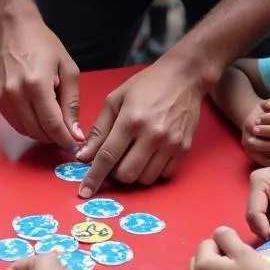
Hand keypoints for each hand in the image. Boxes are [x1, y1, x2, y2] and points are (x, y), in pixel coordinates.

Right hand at [0, 14, 81, 149]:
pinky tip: (37, 115)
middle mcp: (16, 93)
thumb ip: (72, 103)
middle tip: (66, 132)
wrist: (13, 28)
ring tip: (53, 122)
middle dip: (54, 137)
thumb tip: (76, 133)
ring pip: (24, 130)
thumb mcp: (68, 69)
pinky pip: (14, 122)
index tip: (75, 143)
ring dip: (41, 133)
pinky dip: (28, 125)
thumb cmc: (44, 44)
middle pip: (37, 131)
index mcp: (37, 84)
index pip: (52, 125)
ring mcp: (2, 97)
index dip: (65, 139)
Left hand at [76, 56, 202, 197]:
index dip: (94, 177)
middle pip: (127, 174)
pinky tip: (149, 155)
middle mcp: (152, 135)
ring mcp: (171, 144)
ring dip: (134, 173)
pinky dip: (152, 171)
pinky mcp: (184, 149)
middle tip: (115, 159)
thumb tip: (84, 156)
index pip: (108, 157)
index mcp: (131, 120)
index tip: (85, 192)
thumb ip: (99, 129)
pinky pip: (163, 175)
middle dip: (115, 173)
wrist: (184, 77)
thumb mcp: (116, 99)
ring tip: (133, 155)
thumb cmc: (147, 84)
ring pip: (145, 179)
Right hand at [240, 99, 269, 165]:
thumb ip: (269, 103)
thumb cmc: (263, 114)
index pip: (255, 129)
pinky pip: (259, 161)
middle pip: (254, 144)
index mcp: (249, 124)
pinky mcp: (252, 155)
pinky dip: (269, 162)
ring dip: (269, 156)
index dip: (265, 132)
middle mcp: (246, 137)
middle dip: (268, 146)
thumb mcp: (265, 105)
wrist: (255, 121)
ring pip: (256, 155)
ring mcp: (248, 147)